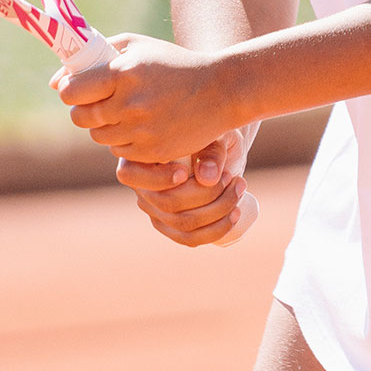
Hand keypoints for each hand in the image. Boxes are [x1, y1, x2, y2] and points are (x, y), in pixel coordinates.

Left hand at [55, 33, 239, 163]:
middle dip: (85, 110)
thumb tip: (56, 81)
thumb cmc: (172, 63)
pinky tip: (144, 125)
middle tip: (103, 102)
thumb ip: (94, 54)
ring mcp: (142, 131)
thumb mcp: (137, 46)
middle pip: (80, 118)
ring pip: (100, 137)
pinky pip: (121, 152)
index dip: (71, 91)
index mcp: (122, 72)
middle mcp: (129, 103)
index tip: (80, 89)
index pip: (72, 92)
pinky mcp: (153, 152)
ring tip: (129, 111)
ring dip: (107, 126)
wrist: (218, 91)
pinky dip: (126, 141)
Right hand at [115, 132, 252, 246]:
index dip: (158, 178)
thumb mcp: (213, 133)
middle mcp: (143, 187)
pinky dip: (216, 230)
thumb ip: (211, 150)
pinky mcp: (174, 226)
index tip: (185, 172)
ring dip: (217, 211)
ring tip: (240, 188)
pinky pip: (190, 239)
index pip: (131, 176)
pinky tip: (235, 214)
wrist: (222, 145)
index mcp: (139, 157)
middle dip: (206, 194)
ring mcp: (156, 210)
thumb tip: (207, 178)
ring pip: (182, 223)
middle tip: (233, 176)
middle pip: (166, 203)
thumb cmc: (212, 132)